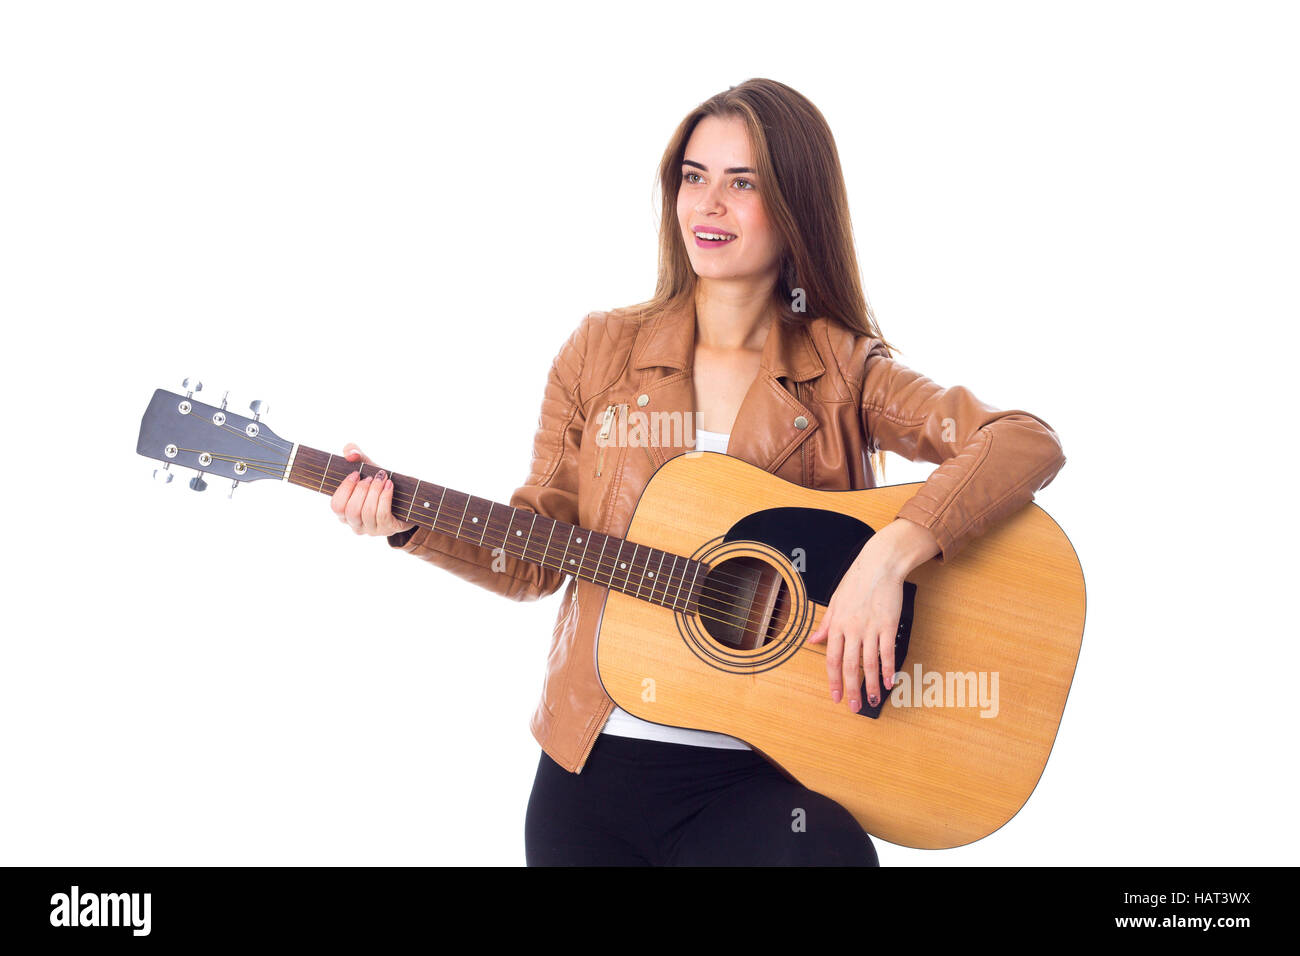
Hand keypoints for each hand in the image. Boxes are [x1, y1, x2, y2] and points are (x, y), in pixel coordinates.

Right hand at [329, 443, 416, 536]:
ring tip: (382, 479)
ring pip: (367, 512)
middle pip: (351, 510)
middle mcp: (356, 524)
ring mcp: (372, 529)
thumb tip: (351, 454)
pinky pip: (382, 514)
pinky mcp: (388, 528)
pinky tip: (390, 485)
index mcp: (345, 513)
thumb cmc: (380, 483)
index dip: (345, 489)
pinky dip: (385, 497)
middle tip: (371, 477)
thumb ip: (354, 454)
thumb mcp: (366, 467)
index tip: (356, 474)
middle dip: (362, 490)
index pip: (336, 506)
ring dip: (375, 491)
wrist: (406, 496)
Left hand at [807, 518, 938, 710]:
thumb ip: (825, 625)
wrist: (879, 565)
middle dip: (851, 689)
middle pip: (849, 666)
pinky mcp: (888, 625)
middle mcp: (852, 629)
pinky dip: (888, 669)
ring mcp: (871, 628)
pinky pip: (888, 652)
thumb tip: (813, 641)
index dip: (833, 681)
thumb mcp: (835, 602)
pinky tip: (889, 682)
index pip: (831, 660)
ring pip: (869, 663)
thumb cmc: (856, 582)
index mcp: (837, 625)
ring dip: (871, 685)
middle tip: (854, 707)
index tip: (836, 697)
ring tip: (872, 700)